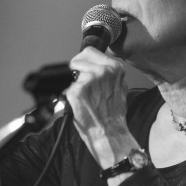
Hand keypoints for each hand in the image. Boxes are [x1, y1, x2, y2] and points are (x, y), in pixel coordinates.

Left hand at [66, 48, 138, 168]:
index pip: (90, 51)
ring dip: (74, 84)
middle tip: (80, 86)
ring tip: (84, 99)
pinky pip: (66, 88)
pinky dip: (69, 96)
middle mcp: (103, 71)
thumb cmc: (113, 116)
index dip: (82, 61)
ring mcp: (89, 79)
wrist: (110, 133)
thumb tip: (94, 69)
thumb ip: (109, 76)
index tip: (80, 70)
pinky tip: (79, 105)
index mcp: (114, 68)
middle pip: (78, 59)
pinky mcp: (77, 90)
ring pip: (72, 74)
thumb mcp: (119, 88)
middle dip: (76, 71)